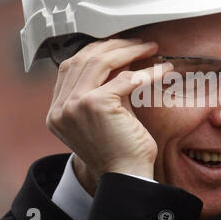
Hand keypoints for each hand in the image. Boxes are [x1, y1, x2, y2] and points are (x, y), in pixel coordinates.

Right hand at [46, 38, 172, 179]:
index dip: (97, 51)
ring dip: (129, 51)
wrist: (126, 176)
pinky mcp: (95, 105)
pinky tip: (162, 70)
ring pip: (100, 61)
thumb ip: (108, 87)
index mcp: (59, 110)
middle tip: (139, 43)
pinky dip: (147, 72)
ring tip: (150, 48)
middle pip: (83, 59)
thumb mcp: (108, 114)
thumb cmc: (120, 149)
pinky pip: (125, 79)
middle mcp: (60, 107)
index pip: (72, 67)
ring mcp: (74, 105)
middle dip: (115, 46)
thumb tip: (124, 60)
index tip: (120, 46)